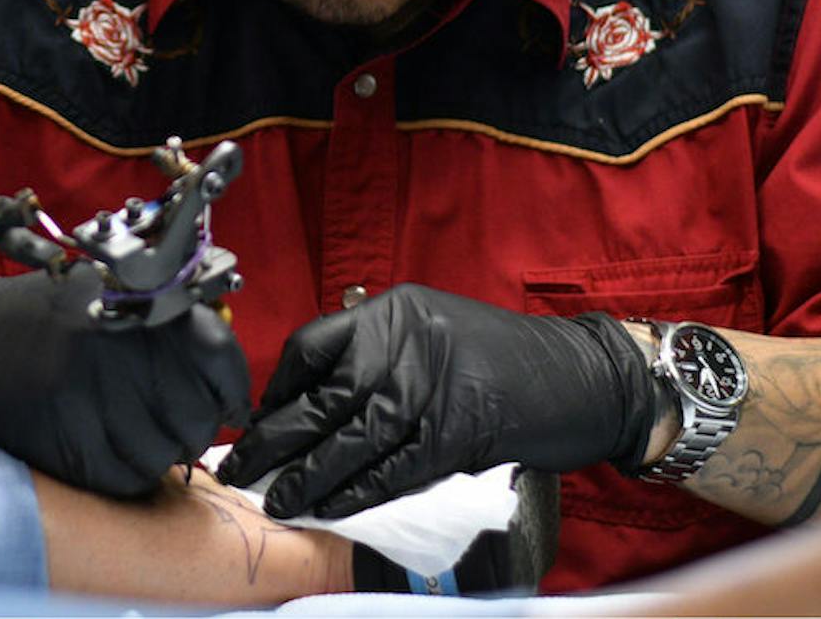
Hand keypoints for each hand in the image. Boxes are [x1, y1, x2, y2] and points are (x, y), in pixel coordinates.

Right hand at [0, 264, 250, 497]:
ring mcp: (92, 392)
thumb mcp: (115, 297)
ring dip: (155, 456)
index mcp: (142, 304)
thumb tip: (233, 392)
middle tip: (169, 426)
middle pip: (196, 420)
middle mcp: (124, 345)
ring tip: (130, 435)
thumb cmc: (48, 322)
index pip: (220, 360)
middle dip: (190, 431)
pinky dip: (125, 475)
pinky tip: (106, 452)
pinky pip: (124, 479)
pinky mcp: (63, 436)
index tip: (229, 406)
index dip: (231, 392)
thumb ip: (173, 331)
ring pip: (163, 456)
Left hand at [216, 283, 654, 517]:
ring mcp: (433, 386)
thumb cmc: (500, 358)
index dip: (276, 390)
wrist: (579, 375)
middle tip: (241, 467)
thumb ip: (376, 353)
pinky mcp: (458, 431)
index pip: (311, 347)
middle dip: (276, 439)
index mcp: (393, 312)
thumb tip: (311, 400)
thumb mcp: (431, 330)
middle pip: (322, 398)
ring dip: (308, 477)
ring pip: (352, 440)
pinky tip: (329, 508)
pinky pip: (394, 469)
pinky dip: (357, 493)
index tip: (256, 420)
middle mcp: (406, 342)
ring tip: (277, 500)